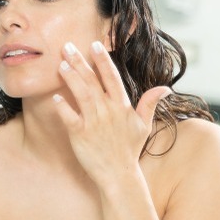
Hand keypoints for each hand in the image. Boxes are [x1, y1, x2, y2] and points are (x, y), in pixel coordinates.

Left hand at [53, 41, 170, 185]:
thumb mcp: (144, 126)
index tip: (94, 45)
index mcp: (122, 107)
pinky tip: (55, 97)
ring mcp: (94, 122)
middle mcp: (108, 111)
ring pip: (81, 94)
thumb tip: (165, 88)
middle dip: (80, 62)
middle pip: (92, 81)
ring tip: (61, 64)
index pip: (112, 78)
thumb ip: (149, 104)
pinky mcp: (80, 134)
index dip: (103, 60)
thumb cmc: (129, 150)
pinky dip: (62, 107)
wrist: (118, 175)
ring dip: (70, 78)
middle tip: (67, 46)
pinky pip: (69, 117)